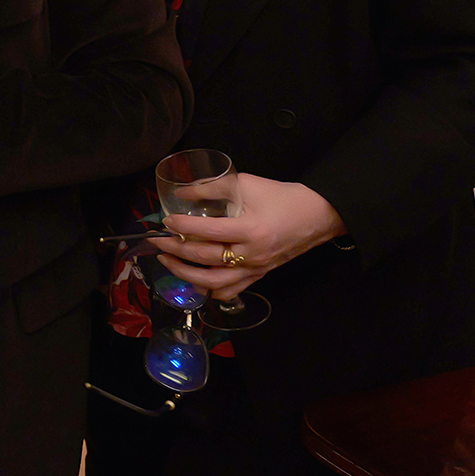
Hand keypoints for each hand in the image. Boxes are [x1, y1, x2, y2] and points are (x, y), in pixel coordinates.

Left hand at [156, 174, 345, 296]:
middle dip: (176, 250)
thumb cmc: (282, 197)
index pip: (207, 232)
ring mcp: (256, 269)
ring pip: (214, 282)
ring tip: (167, 261)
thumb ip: (214, 187)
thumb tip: (182, 192)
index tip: (165, 220)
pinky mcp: (259, 275)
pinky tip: (194, 281)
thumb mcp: (247, 184)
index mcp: (250, 231)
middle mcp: (252, 255)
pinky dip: (210, 290)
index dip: (182, 227)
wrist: (318, 215)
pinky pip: (230, 291)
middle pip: (206, 259)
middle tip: (156, 240)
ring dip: (186, 274)